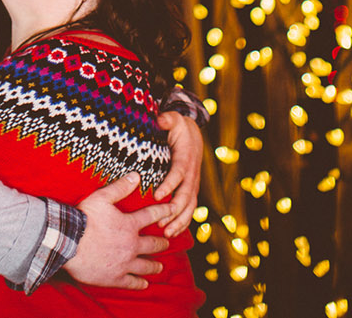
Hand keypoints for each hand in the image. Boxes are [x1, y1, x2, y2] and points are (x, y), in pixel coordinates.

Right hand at [64, 173, 165, 288]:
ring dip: (154, 265)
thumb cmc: (84, 218)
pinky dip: (139, 283)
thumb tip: (136, 176)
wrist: (69, 242)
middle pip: (153, 245)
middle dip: (162, 243)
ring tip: (159, 266)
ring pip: (145, 266)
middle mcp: (131, 245)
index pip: (151, 216)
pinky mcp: (115, 277)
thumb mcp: (101, 197)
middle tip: (167, 243)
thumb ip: (120, 188)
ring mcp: (125, 263)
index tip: (173, 209)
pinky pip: (132, 282)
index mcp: (129, 225)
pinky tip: (144, 284)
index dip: (163, 211)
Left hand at [150, 110, 203, 237]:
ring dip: (179, 221)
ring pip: (190, 207)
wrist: (193, 135)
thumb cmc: (179, 127)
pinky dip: (182, 221)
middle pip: (186, 196)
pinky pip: (189, 209)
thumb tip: (160, 119)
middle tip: (161, 223)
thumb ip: (167, 119)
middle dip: (174, 211)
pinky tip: (172, 232)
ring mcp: (192, 184)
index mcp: (186, 159)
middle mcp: (192, 175)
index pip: (178, 174)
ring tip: (166, 233)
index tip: (158, 195)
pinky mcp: (190, 190)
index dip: (169, 185)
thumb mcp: (174, 119)